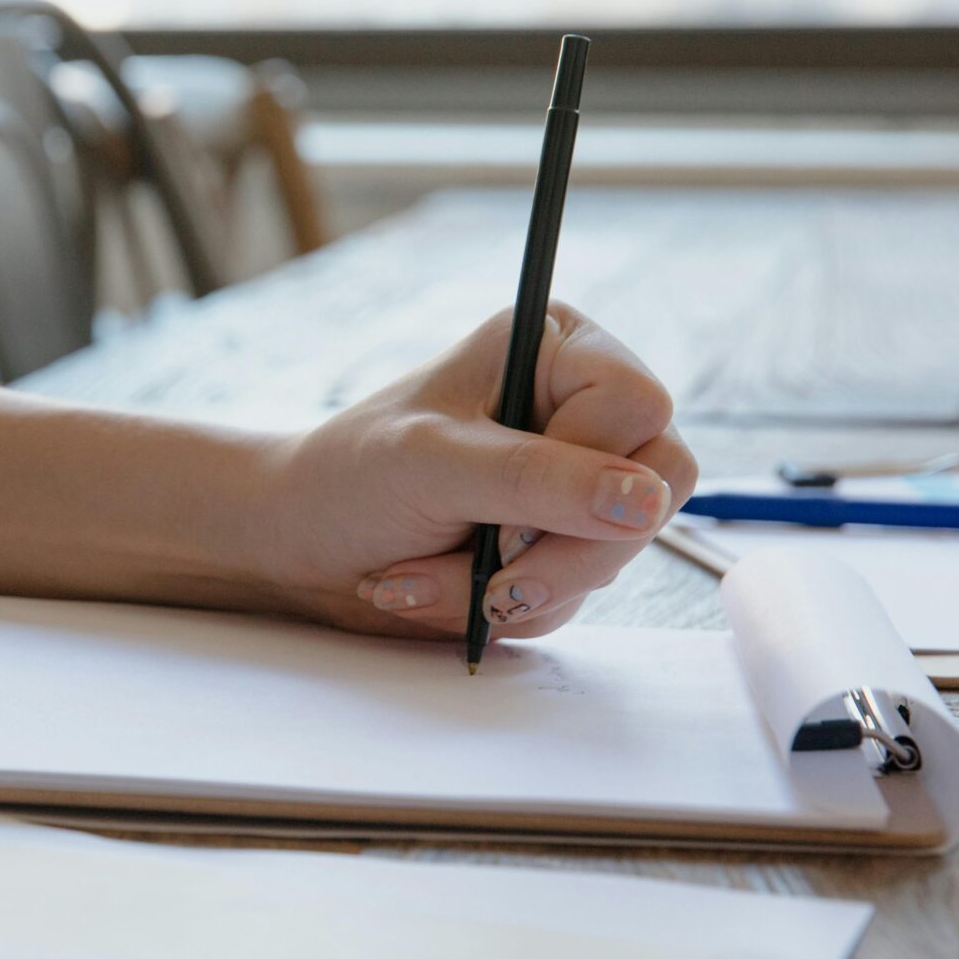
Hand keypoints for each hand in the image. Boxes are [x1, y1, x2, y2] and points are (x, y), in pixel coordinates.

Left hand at [253, 303, 694, 638]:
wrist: (299, 543)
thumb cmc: (348, 478)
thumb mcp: (433, 464)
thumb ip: (537, 477)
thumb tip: (644, 500)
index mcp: (558, 350)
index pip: (638, 406)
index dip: (588, 467)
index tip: (507, 506)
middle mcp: (580, 410)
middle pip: (659, 483)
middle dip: (567, 547)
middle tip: (492, 572)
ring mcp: (576, 484)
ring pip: (620, 551)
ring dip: (519, 584)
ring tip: (426, 573)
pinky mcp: (559, 545)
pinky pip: (578, 594)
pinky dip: (507, 608)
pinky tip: (437, 587)